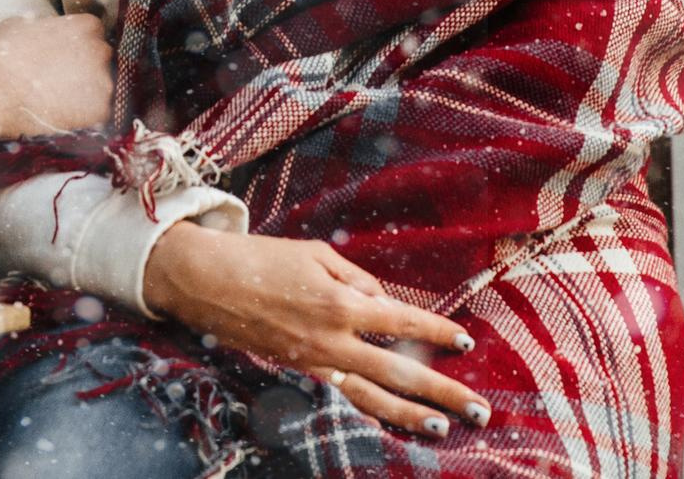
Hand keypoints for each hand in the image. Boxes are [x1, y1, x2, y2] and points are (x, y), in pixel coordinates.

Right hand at [0, 12, 111, 145]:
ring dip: (85, 94)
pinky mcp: (97, 112)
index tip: (64, 56)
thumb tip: (50, 32)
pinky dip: (83, 118)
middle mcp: (100, 51)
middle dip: (85, 68)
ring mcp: (102, 83)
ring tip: (56, 102)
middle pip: (101, 60)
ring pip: (101, 88)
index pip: (93, 33)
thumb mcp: (23, 24)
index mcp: (84, 26)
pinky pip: (98, 116)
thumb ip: (49, 27)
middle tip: (59, 80)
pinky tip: (60, 116)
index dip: (77, 46)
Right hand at [143, 224, 490, 438]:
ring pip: (371, 397)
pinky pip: (341, 396)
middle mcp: (332, 340)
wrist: (205, 281)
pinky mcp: (297, 372)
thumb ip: (356, 279)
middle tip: (478, 410)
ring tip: (442, 429)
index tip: (464, 342)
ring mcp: (314, 362)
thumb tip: (385, 304)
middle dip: (442, 392)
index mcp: (340, 303)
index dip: (436, 333)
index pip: (402, 323)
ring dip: (410, 415)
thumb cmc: (261, 258)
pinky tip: (391, 421)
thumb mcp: (316, 254)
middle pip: (398, 373)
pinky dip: (368, 411)